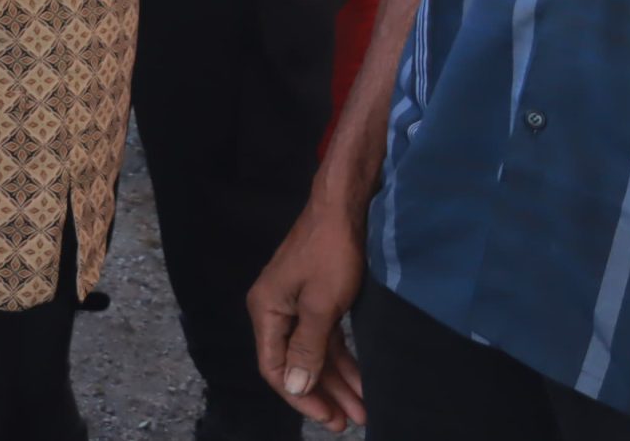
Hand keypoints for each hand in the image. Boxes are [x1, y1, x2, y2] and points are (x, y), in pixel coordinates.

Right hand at [247, 195, 369, 431]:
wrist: (343, 209)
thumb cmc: (330, 254)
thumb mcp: (321, 306)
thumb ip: (307, 348)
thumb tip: (295, 386)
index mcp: (267, 310)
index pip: (274, 367)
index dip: (300, 396)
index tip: (329, 418)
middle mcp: (276, 310)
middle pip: (295, 364)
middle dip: (323, 394)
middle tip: (349, 422)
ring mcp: (296, 305)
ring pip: (314, 354)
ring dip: (337, 381)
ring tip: (362, 409)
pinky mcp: (316, 300)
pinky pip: (326, 339)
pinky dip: (342, 360)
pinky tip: (362, 379)